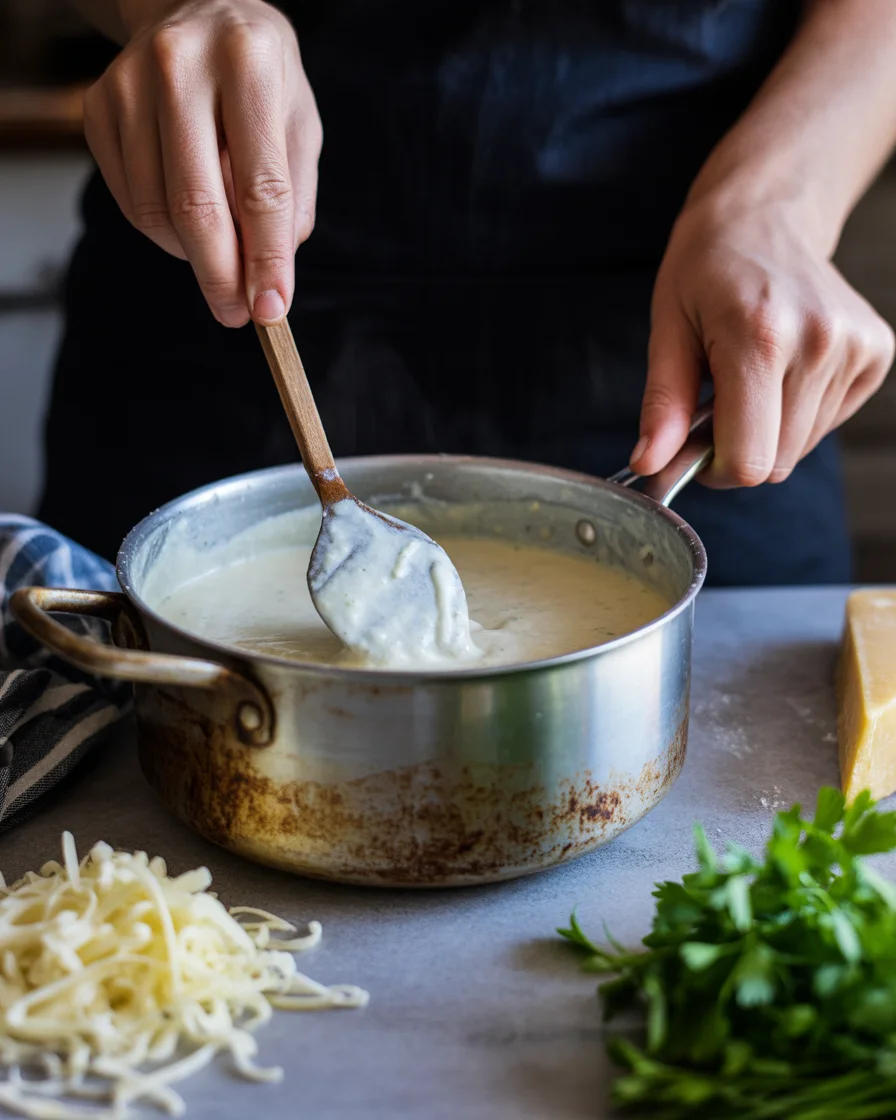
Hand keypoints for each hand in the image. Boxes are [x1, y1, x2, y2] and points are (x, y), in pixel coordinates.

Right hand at [83, 0, 320, 326]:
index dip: (267, 259)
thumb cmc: (261, 82)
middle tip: (236, 313)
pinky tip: (188, 221)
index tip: (271, 309)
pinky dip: (163, 232)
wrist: (200, 12)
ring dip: (192, 255)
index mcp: (248, 64)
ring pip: (157, 212)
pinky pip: (130, 200)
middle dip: (221, 276)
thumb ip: (292, 199)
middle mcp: (180, 63)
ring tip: (220, 254)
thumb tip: (269, 278)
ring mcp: (129, 83)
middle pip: (197, 206)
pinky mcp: (98, 106)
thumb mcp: (298, 126)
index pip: (260, 188)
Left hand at [632, 198, 895, 486]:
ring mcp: (854, 347)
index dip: (715, 469)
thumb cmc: (707, 268)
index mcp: (759, 336)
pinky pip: (827, 423)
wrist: (766, 214)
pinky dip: (798, 412)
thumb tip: (648, 465)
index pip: (750, 460)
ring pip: (802, 447)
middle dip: (739, 447)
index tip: (696, 446)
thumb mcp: (667, 329)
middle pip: (777, 462)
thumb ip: (661, 404)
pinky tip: (783, 367)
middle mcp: (818, 342)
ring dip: (769, 428)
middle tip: (717, 401)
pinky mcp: (877, 352)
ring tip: (750, 375)